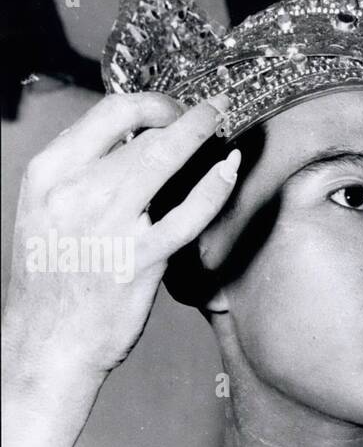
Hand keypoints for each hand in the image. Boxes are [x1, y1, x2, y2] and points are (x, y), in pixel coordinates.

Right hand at [3, 91, 236, 385]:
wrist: (48, 343)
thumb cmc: (54, 280)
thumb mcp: (47, 214)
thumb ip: (81, 175)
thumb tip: (131, 142)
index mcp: (48, 174)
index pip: (107, 114)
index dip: (150, 103)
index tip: (172, 108)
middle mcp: (74, 192)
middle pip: (141, 131)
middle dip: (183, 116)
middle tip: (209, 113)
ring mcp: (109, 225)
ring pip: (164, 158)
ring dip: (201, 135)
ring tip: (221, 126)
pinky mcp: (141, 259)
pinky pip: (189, 213)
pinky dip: (216, 185)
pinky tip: (231, 168)